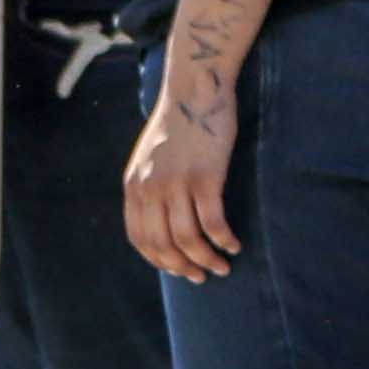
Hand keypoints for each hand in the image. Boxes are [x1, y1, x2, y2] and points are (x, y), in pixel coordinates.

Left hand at [124, 81, 238, 279]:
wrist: (194, 91)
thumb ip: (151, 186)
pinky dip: (223, 240)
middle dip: (182, 266)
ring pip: (187, 238)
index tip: (178, 270)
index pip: (140, 238)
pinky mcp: (205, 177)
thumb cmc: (179, 124)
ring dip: (205, 259)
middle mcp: (150, 188)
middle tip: (202, 277)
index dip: (159, 261)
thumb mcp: (151, 158)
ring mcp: (176, 183)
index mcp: (134, 185)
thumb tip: (164, 217)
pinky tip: (234, 245)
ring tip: (221, 267)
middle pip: (162, 244)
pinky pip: (213, 221)